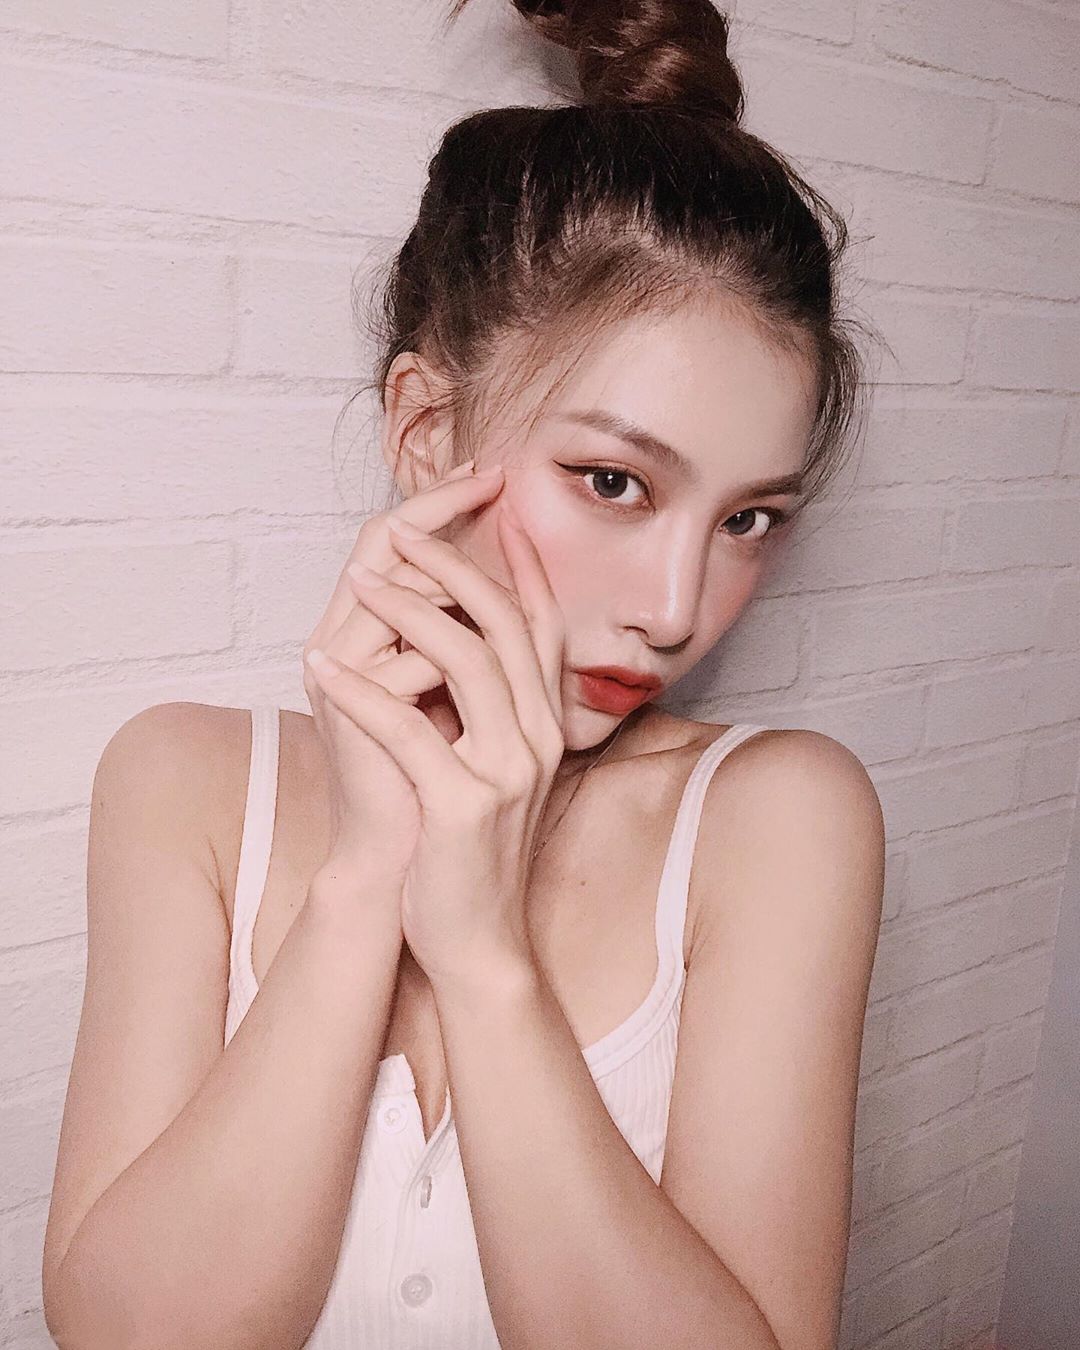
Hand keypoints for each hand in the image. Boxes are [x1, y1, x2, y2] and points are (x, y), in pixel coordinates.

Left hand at [303, 494, 566, 986]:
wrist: (478, 940)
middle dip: (456, 564)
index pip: (540, 623)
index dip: (517, 563)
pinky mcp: (463, 805)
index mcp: (545, 723)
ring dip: (408, 609)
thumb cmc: (469, 847)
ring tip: (360, 582)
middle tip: (408, 529)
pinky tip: (323, 671)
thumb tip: (458, 640)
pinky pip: (408, 729)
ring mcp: (506, 770)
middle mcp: (538, 737)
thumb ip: (491, 708)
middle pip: (505, 624)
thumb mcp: (492, 768)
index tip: (488, 512)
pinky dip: (363, 691)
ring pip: (467, 660)